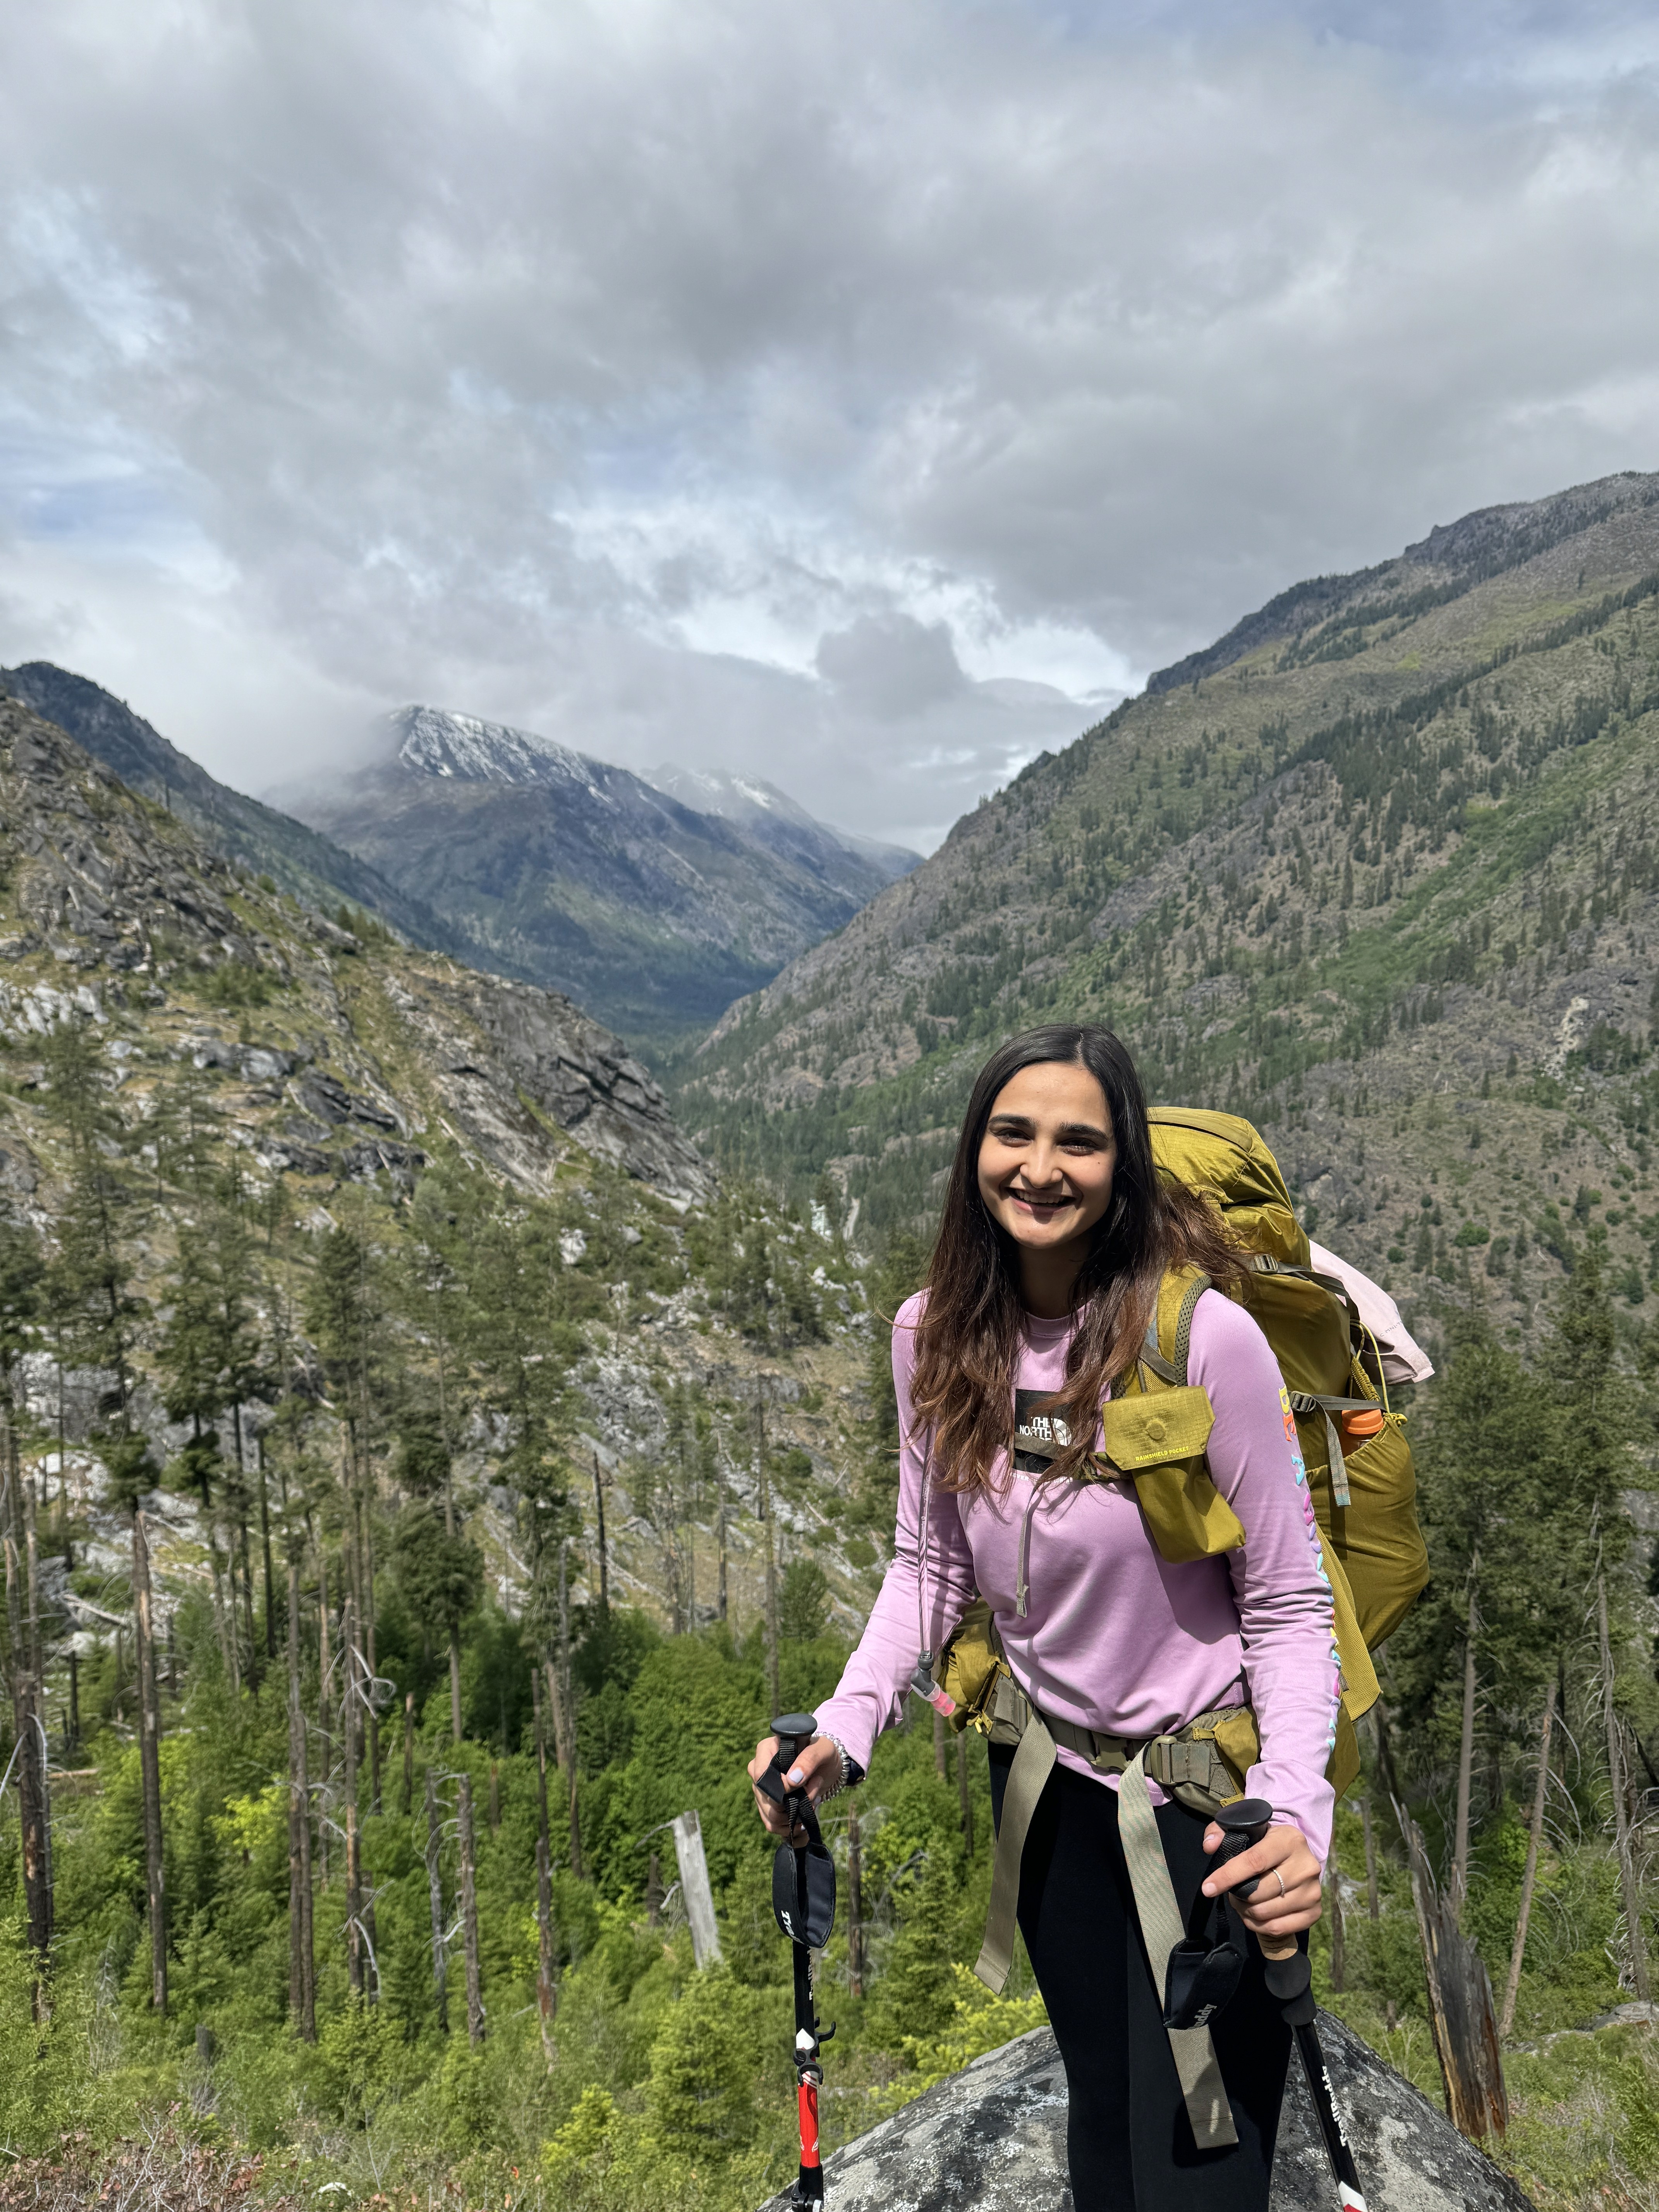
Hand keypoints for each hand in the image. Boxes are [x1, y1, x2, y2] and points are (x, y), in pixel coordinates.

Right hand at [747, 1734, 842, 1838]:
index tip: (801, 1785)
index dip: (780, 1787)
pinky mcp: (768, 1805)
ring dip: (794, 1815)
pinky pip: (772, 1824)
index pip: (761, 1774)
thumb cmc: (823, 1753)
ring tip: (813, 1802)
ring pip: (769, 1814)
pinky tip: (804, 1817)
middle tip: (814, 1793)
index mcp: (766, 1749)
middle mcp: (759, 1770)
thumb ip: (809, 1759)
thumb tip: (792, 1780)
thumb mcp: (823, 1750)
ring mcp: (761, 1790)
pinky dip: (790, 1826)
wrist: (828, 1767)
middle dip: (793, 1802)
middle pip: (766, 1798)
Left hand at [1199, 1817, 1322, 1942]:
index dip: (1227, 1876)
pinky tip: (1253, 1915)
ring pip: (1265, 1912)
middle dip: (1237, 1896)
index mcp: (1289, 1839)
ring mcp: (1313, 1891)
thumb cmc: (1264, 1843)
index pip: (1254, 1861)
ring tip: (1243, 1901)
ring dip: (1245, 1911)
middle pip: (1258, 1892)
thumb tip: (1209, 1846)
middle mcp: (1306, 1865)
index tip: (1207, 1888)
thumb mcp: (1244, 1829)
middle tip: (1232, 1892)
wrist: (1295, 1858)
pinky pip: (1277, 1928)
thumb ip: (1220, 1832)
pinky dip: (1258, 1926)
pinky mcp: (1315, 1912)